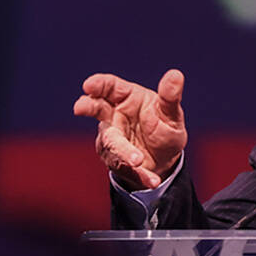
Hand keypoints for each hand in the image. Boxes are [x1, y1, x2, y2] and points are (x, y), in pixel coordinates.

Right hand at [73, 69, 186, 190]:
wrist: (165, 159)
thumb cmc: (165, 128)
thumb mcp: (171, 114)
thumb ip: (170, 97)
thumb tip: (176, 75)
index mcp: (128, 98)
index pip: (109, 87)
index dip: (98, 84)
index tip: (88, 85)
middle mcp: (114, 116)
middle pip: (96, 108)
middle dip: (87, 106)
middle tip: (80, 107)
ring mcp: (112, 138)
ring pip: (112, 143)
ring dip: (123, 152)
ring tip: (138, 161)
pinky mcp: (115, 160)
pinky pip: (125, 167)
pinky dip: (140, 175)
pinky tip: (152, 180)